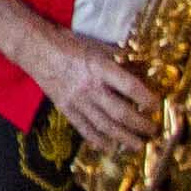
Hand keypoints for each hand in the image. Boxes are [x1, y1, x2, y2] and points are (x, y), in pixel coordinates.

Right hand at [28, 29, 168, 152]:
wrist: (35, 48)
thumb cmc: (68, 43)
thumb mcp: (97, 46)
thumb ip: (119, 59)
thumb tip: (141, 69)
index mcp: (100, 68)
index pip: (129, 86)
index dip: (146, 98)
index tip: (156, 105)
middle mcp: (90, 87)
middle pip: (120, 112)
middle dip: (140, 124)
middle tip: (153, 130)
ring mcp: (76, 100)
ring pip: (104, 125)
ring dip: (124, 137)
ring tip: (138, 145)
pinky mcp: (65, 108)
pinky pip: (83, 128)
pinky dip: (97, 140)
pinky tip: (109, 147)